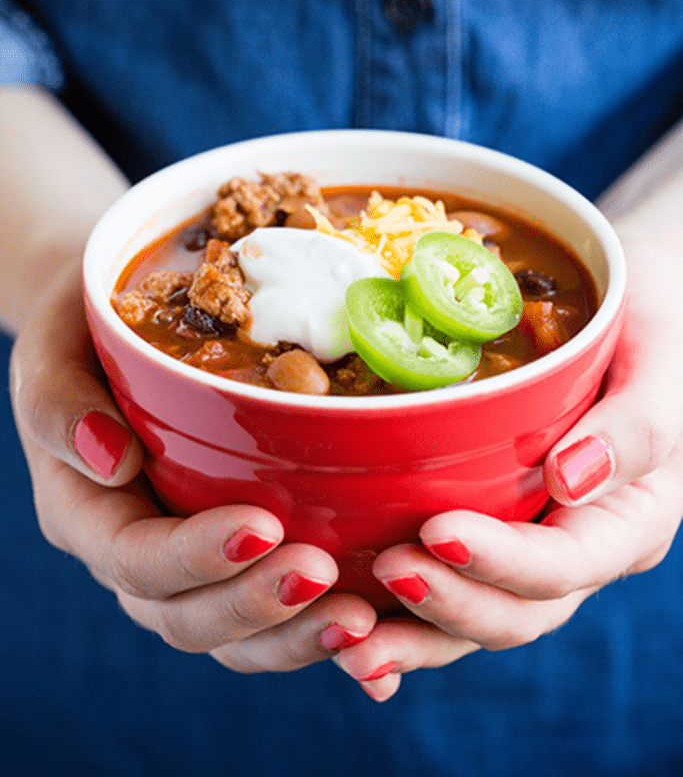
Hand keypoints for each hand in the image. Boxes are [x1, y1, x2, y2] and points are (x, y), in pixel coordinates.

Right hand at [10, 259, 375, 670]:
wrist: (116, 326)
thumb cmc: (84, 328)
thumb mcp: (52, 347)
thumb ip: (59, 403)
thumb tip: (112, 456)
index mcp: (86, 511)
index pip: (134, 557)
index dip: (195, 556)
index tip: (261, 526)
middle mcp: (136, 551)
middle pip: (187, 616)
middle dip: (255, 606)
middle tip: (321, 575)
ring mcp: (189, 560)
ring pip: (233, 633)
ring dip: (295, 634)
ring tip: (359, 618)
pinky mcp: (236, 553)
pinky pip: (272, 612)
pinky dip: (316, 625)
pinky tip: (374, 630)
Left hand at [331, 225, 682, 700]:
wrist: (624, 311)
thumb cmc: (650, 328)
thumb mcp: (658, 365)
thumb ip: (633, 427)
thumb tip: (572, 479)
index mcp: (628, 521)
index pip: (567, 564)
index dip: (501, 561)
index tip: (437, 529)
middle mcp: (579, 548)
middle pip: (518, 610)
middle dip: (450, 603)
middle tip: (386, 569)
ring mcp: (531, 544)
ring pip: (476, 614)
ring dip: (415, 633)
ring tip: (349, 639)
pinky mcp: (490, 527)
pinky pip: (448, 584)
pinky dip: (401, 615)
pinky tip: (348, 626)